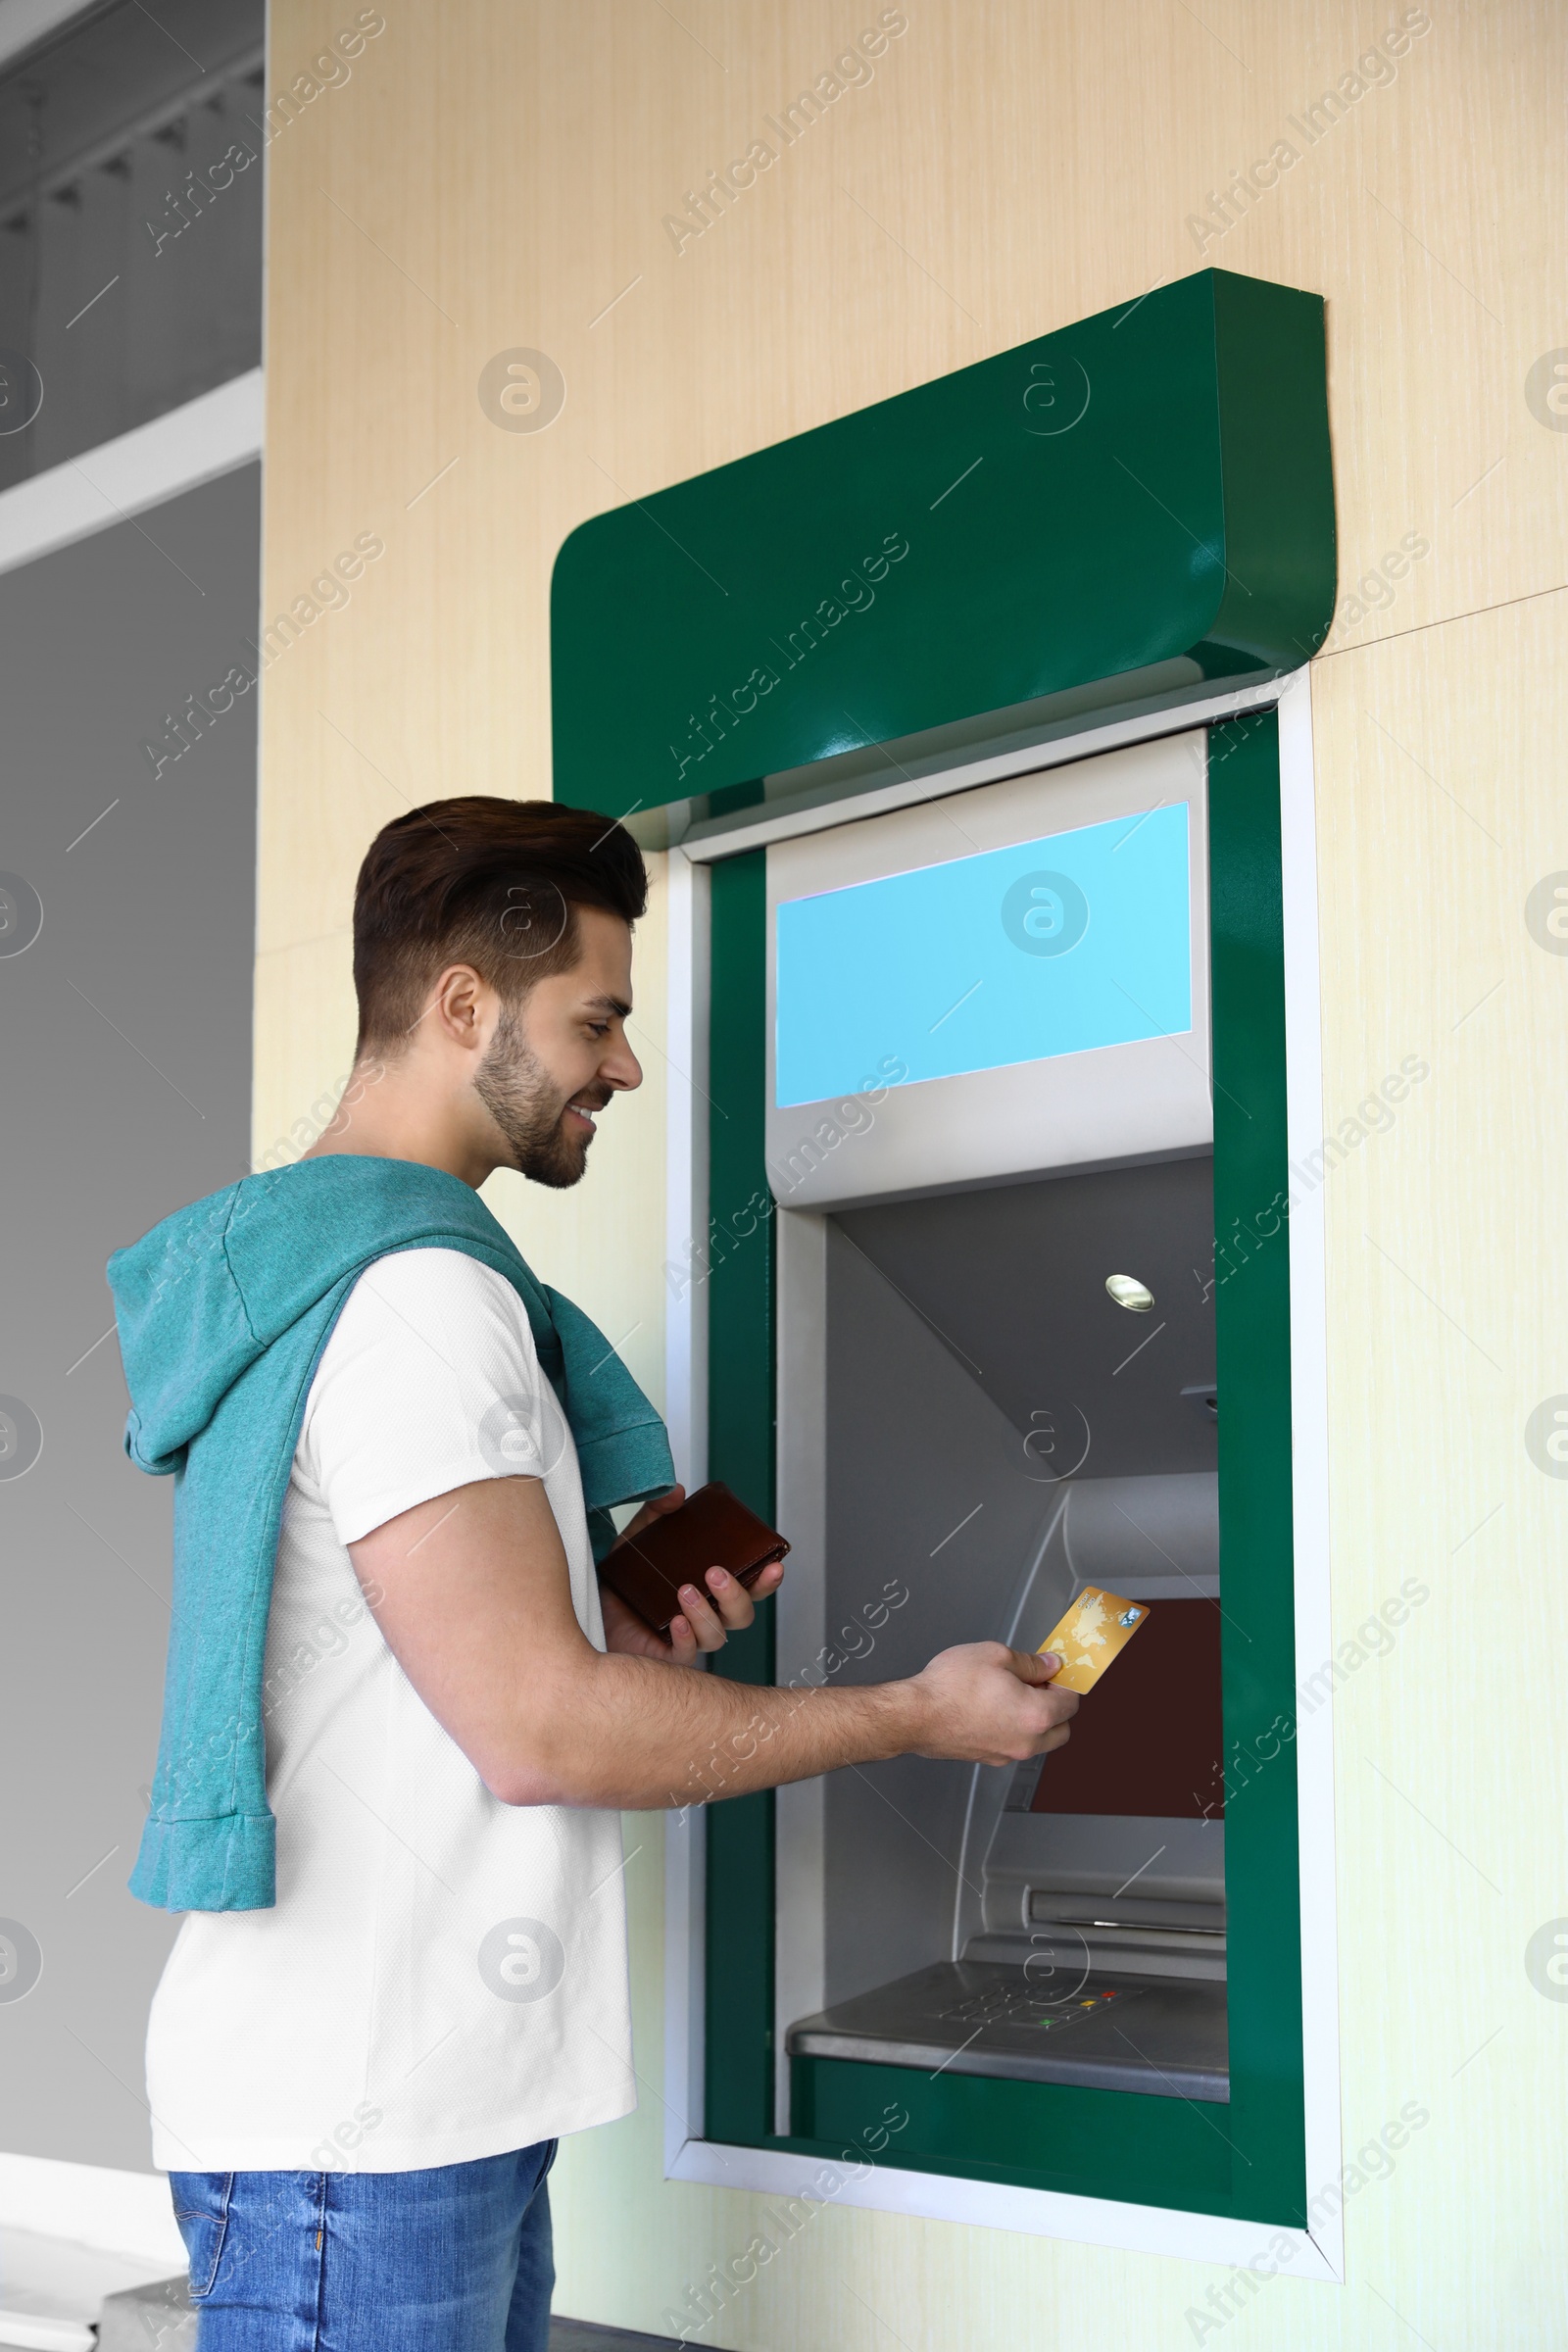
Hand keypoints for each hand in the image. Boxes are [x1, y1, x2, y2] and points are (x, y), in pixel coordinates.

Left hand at [599, 1486, 785, 1664]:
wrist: (587, 1608)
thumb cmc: (620, 1580)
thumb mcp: (636, 1539)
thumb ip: (656, 1513)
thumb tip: (677, 1492)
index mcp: (708, 1589)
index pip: (749, 1588)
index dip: (766, 1581)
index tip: (774, 1565)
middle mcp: (704, 1615)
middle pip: (742, 1615)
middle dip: (736, 1595)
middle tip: (715, 1573)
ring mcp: (688, 1638)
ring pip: (717, 1636)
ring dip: (706, 1613)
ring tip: (684, 1590)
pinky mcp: (666, 1657)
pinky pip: (687, 1654)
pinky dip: (686, 1638)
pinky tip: (676, 1621)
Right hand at [905, 1641, 1078, 1765]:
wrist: (915, 1715)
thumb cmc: (950, 1687)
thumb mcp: (996, 1655)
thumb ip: (1030, 1663)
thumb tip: (1049, 1666)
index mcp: (1036, 1715)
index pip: (1071, 1702)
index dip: (1065, 1682)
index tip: (1056, 1671)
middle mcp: (1027, 1741)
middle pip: (1062, 1729)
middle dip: (1057, 1706)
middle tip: (1038, 1682)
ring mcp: (1007, 1754)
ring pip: (1039, 1741)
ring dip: (1037, 1720)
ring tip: (1013, 1693)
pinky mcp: (988, 1758)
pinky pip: (1015, 1744)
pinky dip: (1015, 1729)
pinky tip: (995, 1708)